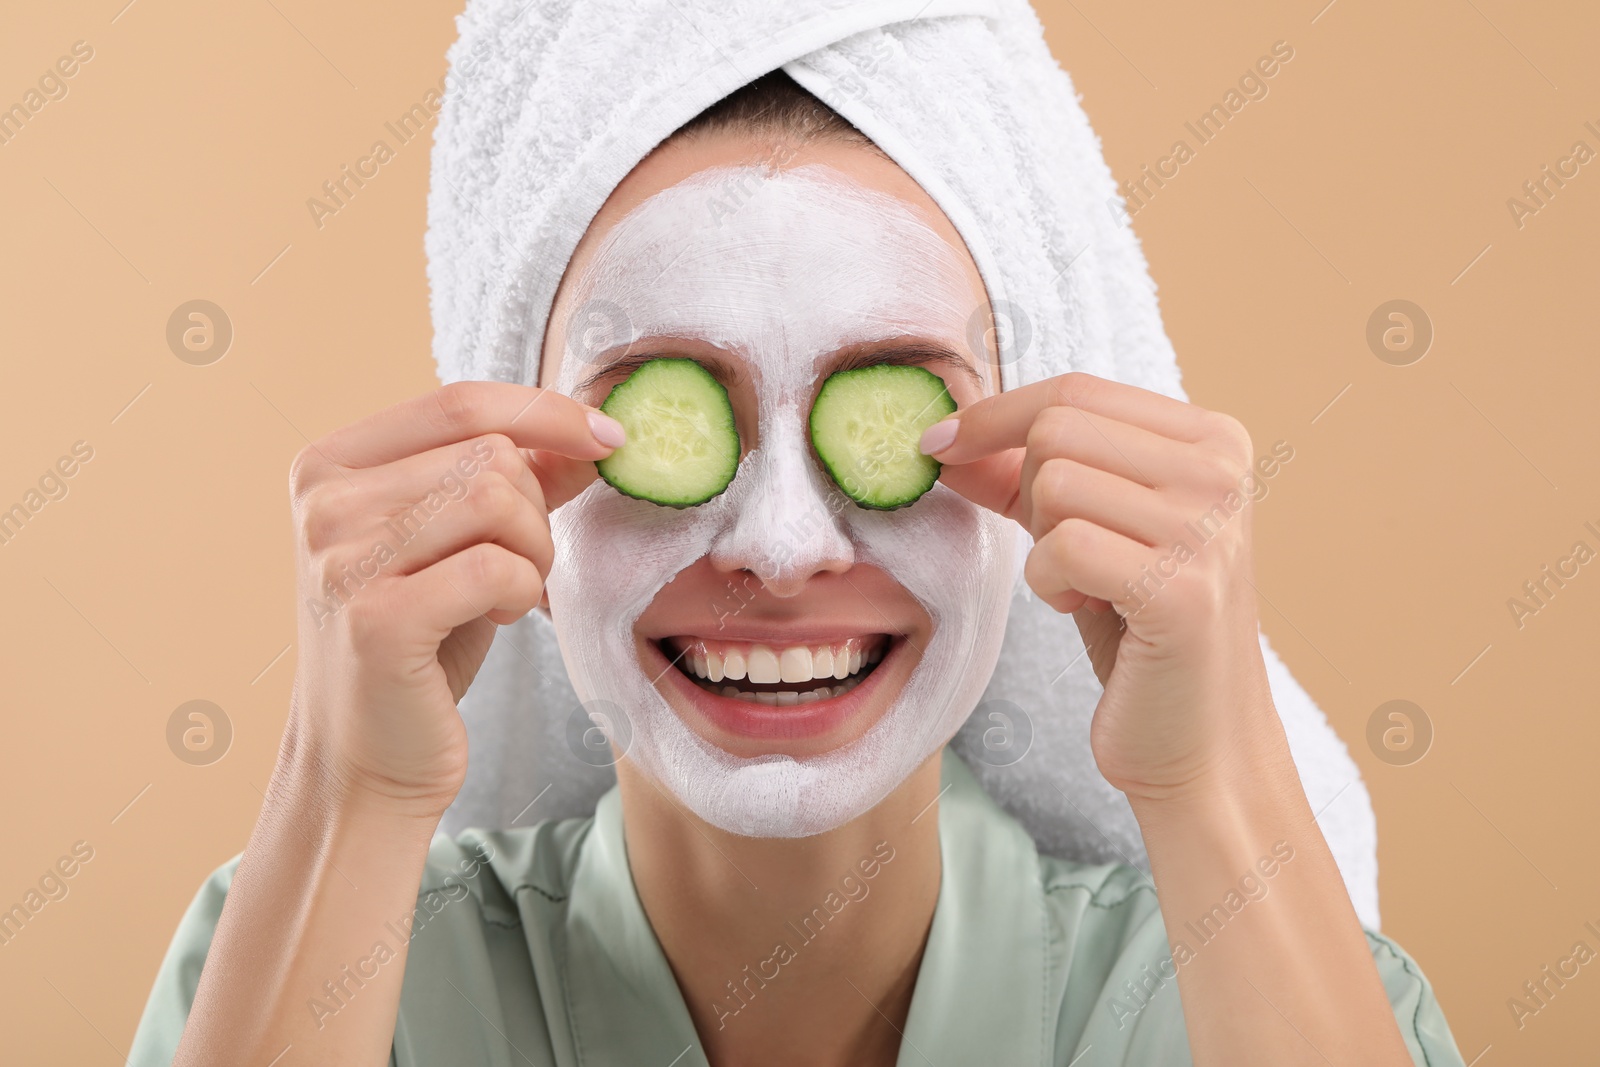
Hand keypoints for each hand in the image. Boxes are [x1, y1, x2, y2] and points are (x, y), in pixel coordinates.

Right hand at [283, 381, 622, 817]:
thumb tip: (593, 432)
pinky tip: (497, 618)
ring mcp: (342, 559)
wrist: (365, 756)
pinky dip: (520, 593)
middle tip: (519, 567)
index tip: (608, 439)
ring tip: (505, 594)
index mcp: (330, 464)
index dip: (547, 411)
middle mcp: (324, 502)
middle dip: (535, 512)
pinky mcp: (376, 620)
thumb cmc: (419, 643)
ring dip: (531, 554)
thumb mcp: (461, 542)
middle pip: (489, 455)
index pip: (460, 401)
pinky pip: (495, 568)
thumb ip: (515, 479)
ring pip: (496, 503)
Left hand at [922, 372, 1281, 803]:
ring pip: (1054, 484)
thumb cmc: (1138, 630)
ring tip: (1083, 586)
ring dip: (1042, 546)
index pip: (1075, 390)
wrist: (1198, 739)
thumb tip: (942, 439)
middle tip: (1061, 552)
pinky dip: (1049, 584)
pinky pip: (1062, 547)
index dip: (993, 415)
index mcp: (1212, 440)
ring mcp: (1208, 529)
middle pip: (1058, 430)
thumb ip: (1021, 476)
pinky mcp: (1182, 591)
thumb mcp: (1085, 529)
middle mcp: (1221, 473)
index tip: (937, 445)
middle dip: (1027, 492)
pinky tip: (1085, 610)